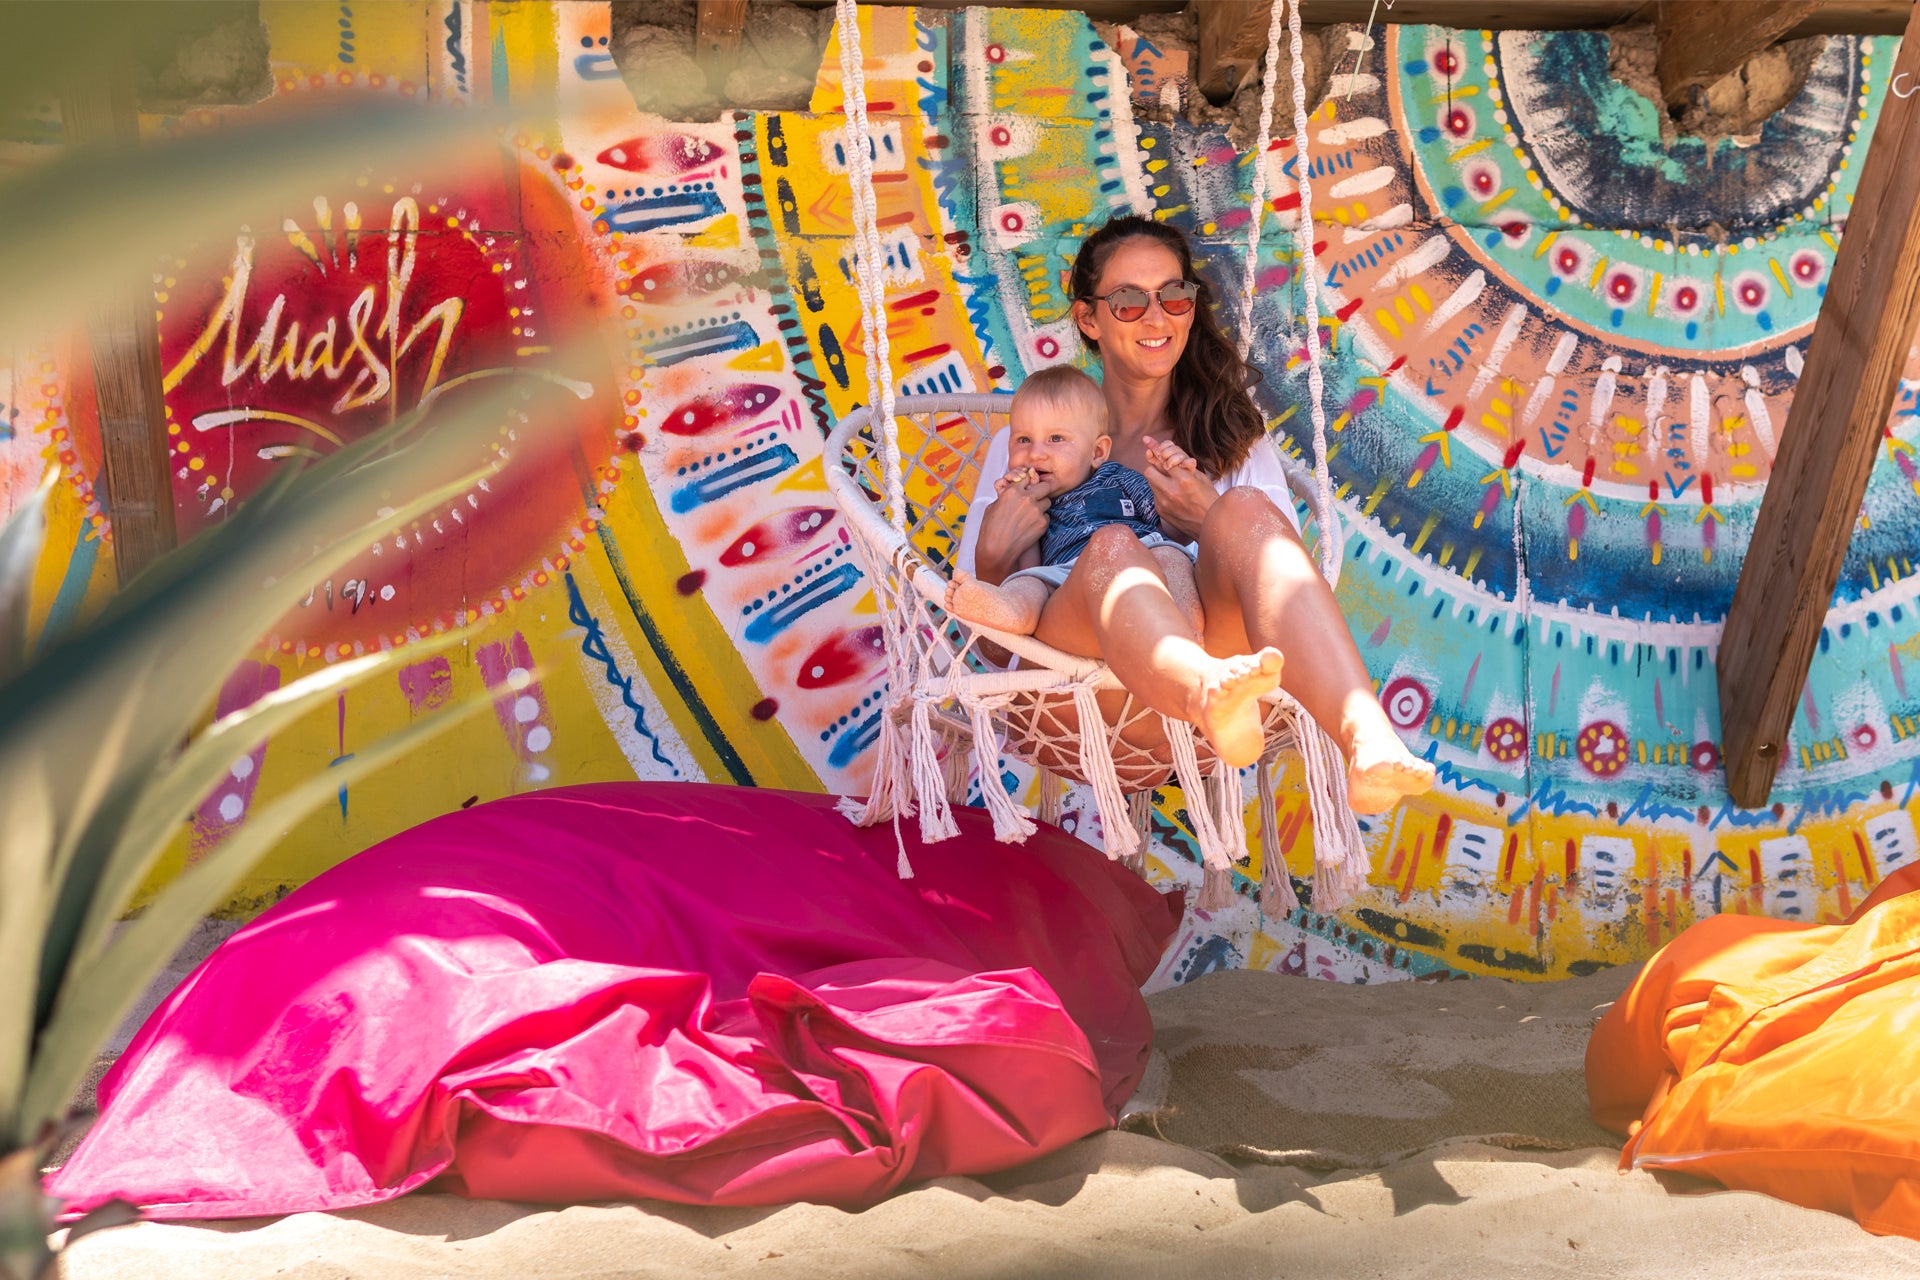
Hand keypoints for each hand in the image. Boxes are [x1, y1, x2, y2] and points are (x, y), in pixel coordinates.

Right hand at [973, 469, 1049, 583]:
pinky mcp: (1043, 523)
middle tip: (1037, 497)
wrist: (997, 550)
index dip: (1028, 484)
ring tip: (1032, 515)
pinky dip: (1041, 519)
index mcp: (1012, 491)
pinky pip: (1047, 516)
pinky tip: (1031, 526)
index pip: (1027, 478)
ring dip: (1042, 505)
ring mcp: (1037, 511)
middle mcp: (1027, 498)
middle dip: (1042, 491)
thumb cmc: (990, 529)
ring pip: (1047, 502)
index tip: (1028, 488)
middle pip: (1045, 486)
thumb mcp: (993, 506)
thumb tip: (1012, 493)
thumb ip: (1005, 496)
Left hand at [1142, 435, 1216, 540]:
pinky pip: (1154, 495)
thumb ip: (1182, 464)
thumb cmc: (1209, 499)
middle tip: (1161, 465)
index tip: (1147, 441)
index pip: (1162, 459)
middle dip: (1154, 465)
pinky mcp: (1160, 511)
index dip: (1155, 449)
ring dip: (1157, 478)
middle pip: (1149, 470)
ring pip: (1150, 482)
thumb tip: (1167, 451)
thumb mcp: (1200, 477)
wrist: (1210, 525)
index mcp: (1185, 480)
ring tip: (1169, 481)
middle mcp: (1171, 491)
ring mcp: (1164, 503)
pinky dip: (1160, 491)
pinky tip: (1172, 495)